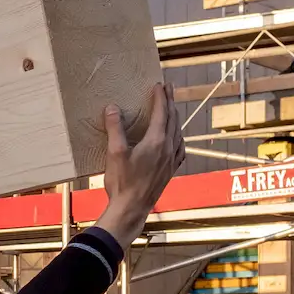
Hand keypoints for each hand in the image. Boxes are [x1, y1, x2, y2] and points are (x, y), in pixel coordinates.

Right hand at [94, 83, 183, 247]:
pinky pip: (180, 147)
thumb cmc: (122, 182)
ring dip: (175, 117)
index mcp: (156, 141)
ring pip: (178, 132)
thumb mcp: (114, 153)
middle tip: (168, 89)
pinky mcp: (170, 170)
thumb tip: (113, 108)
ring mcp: (171, 160)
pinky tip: (176, 139)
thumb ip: (115, 129)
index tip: (159, 85)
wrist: (132, 208)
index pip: (161, 112)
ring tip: (171, 109)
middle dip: (170, 102)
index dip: (160, 97)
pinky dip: (178, 136)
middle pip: (173, 119)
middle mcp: (168, 148)